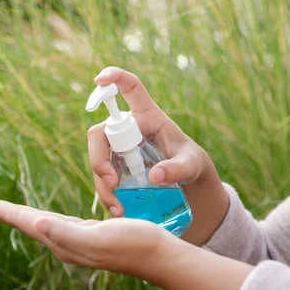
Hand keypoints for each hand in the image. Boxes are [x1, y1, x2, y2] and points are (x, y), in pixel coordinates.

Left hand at [0, 197, 170, 277]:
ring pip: (44, 224)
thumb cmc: (133, 244)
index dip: (2, 212)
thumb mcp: (99, 238)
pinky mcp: (93, 235)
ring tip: (8, 210)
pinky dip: (48, 217)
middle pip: (29, 224)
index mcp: (64, 242)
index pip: (26, 223)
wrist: (159, 256)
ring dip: (24, 216)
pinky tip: (48, 217)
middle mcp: (68, 243)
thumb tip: (35, 225)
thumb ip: (67, 233)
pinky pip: (62, 224)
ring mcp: (80, 241)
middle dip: (6, 214)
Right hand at [89, 67, 228, 244]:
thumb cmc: (191, 163)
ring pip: (97, 161)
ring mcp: (118, 149)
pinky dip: (107, 196)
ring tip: (119, 209)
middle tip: (112, 183)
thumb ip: (178, 169)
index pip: (130, 89)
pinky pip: (103, 179)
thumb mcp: (191, 165)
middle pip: (100, 135)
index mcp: (149, 116)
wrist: (187, 182)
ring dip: (103, 185)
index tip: (99, 78)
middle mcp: (128, 129)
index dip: (114, 78)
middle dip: (99, 159)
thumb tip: (154, 177)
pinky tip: (119, 210)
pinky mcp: (115, 168)